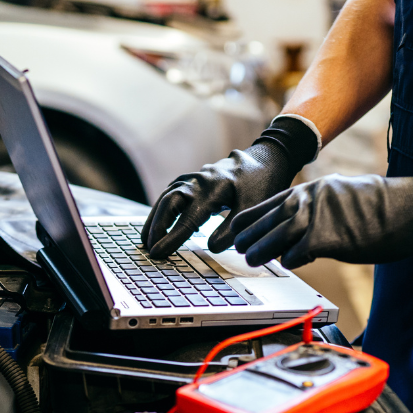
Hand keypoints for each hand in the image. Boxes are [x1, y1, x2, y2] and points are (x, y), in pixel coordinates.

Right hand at [141, 116, 318, 258]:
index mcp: (215, 188)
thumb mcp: (254, 207)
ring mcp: (194, 178)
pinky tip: (155, 223)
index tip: (159, 253)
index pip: (188, 218)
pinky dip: (160, 209)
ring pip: (167, 197)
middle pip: (170, 203)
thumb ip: (233, 228)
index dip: (172, 237)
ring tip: (146, 240)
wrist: (266, 159)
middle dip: (157, 227)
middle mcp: (200, 181)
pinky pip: (170, 194)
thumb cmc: (262, 185)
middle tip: (149, 249)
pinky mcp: (192, 180)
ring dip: (154, 218)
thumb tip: (211, 248)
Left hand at [232, 162, 412, 269]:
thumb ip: (316, 208)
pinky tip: (293, 263)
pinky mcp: (329, 237)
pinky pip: (299, 253)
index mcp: (311, 189)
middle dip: (248, 236)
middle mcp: (310, 198)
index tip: (233, 230)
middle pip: (266, 220)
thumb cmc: (380, 206)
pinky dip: (293, 261)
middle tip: (237, 248)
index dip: (248, 219)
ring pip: (275, 236)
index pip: (268, 204)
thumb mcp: (339, 197)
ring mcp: (318, 216)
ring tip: (252, 259)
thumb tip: (298, 227)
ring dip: (261, 250)